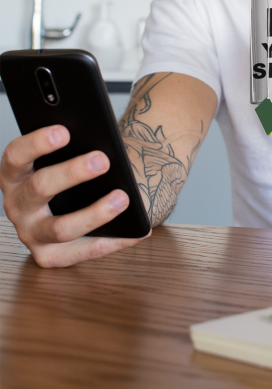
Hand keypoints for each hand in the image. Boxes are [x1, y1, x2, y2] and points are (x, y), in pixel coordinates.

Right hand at [0, 125, 149, 267]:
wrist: (77, 202)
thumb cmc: (72, 173)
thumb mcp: (66, 157)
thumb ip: (76, 148)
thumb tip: (100, 145)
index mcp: (14, 174)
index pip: (16, 155)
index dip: (37, 143)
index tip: (64, 132)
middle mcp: (17, 204)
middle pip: (39, 187)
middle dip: (72, 173)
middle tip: (103, 160)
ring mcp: (31, 233)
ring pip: (60, 228)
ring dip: (94, 213)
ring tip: (122, 198)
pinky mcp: (49, 256)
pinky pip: (84, 252)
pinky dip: (115, 241)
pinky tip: (139, 230)